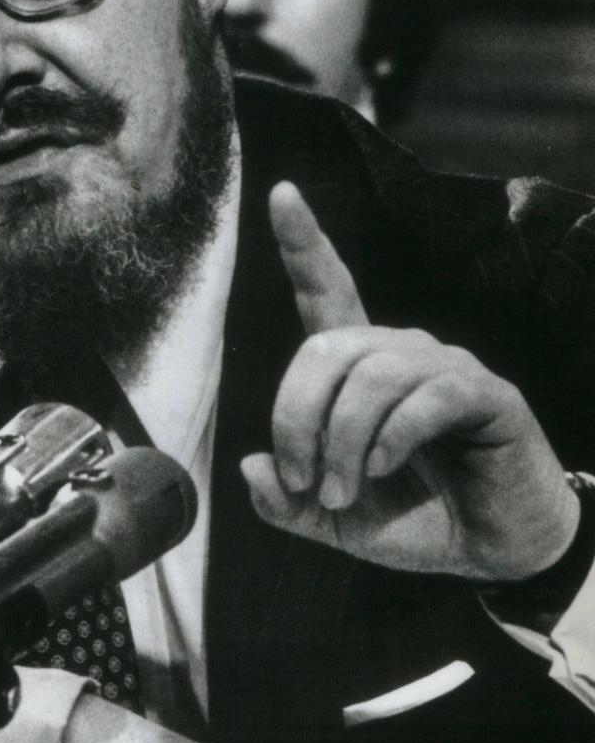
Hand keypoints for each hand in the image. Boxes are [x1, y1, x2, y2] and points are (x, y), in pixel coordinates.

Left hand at [241, 181, 579, 581]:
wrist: (493, 549)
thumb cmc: (415, 518)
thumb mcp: (333, 519)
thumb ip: (286, 502)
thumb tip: (250, 466)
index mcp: (359, 365)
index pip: (328, 289)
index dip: (303, 242)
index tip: (281, 193)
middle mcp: (399, 350)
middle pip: (326, 347)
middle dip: (296, 417)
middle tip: (303, 482)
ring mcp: (444, 366)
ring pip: (372, 374)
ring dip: (343, 441)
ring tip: (342, 492)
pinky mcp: (486, 394)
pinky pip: (427, 395)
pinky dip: (392, 438)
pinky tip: (384, 469)